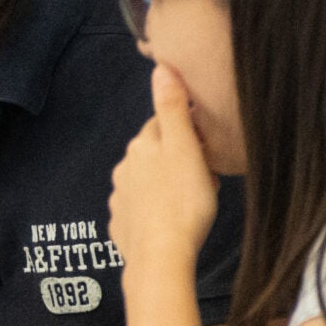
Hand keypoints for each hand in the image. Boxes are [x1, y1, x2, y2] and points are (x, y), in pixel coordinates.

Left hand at [110, 64, 219, 278]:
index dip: (187, 132)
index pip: (163, 125)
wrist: (161, 257)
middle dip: (177, 160)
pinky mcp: (122, 225)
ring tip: (191, 202)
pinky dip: (154, 211)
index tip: (205, 146)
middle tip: (204, 178)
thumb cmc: (182, 202)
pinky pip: (141, 211)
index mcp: (141, 146)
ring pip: (148, 182)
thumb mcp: (185, 149)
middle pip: (155, 154)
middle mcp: (124, 168)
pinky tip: (171, 222)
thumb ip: (172, 108)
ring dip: (166, 185)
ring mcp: (120, 198)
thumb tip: (161, 68)